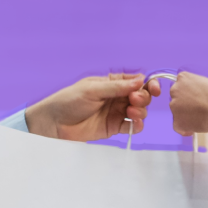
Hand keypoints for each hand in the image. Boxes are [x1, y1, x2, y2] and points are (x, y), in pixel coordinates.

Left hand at [25, 75, 152, 141]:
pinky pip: (132, 127)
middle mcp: (117, 97)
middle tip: (133, 100)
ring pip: (139, 111)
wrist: (55, 123)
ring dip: (141, 111)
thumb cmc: (69, 101)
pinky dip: (137, 125)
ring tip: (130, 112)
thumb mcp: (93, 89)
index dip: (147, 84)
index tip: (153, 88)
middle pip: (141, 96)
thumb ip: (117, 86)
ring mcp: (116, 113)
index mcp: (112, 83)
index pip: (136, 81)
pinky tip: (134, 123)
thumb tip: (140, 80)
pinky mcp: (114, 127)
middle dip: (143, 98)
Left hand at [169, 71, 207, 135]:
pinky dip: (183, 128)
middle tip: (196, 107)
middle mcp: (175, 90)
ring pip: (176, 111)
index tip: (194, 96)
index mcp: (183, 78)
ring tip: (198, 117)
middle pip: (176, 96)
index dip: (188, 91)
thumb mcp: (207, 83)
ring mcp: (174, 106)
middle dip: (184, 101)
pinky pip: (177, 125)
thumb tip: (195, 92)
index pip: (181, 83)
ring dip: (184, 114)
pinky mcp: (176, 121)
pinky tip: (192, 128)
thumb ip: (196, 86)